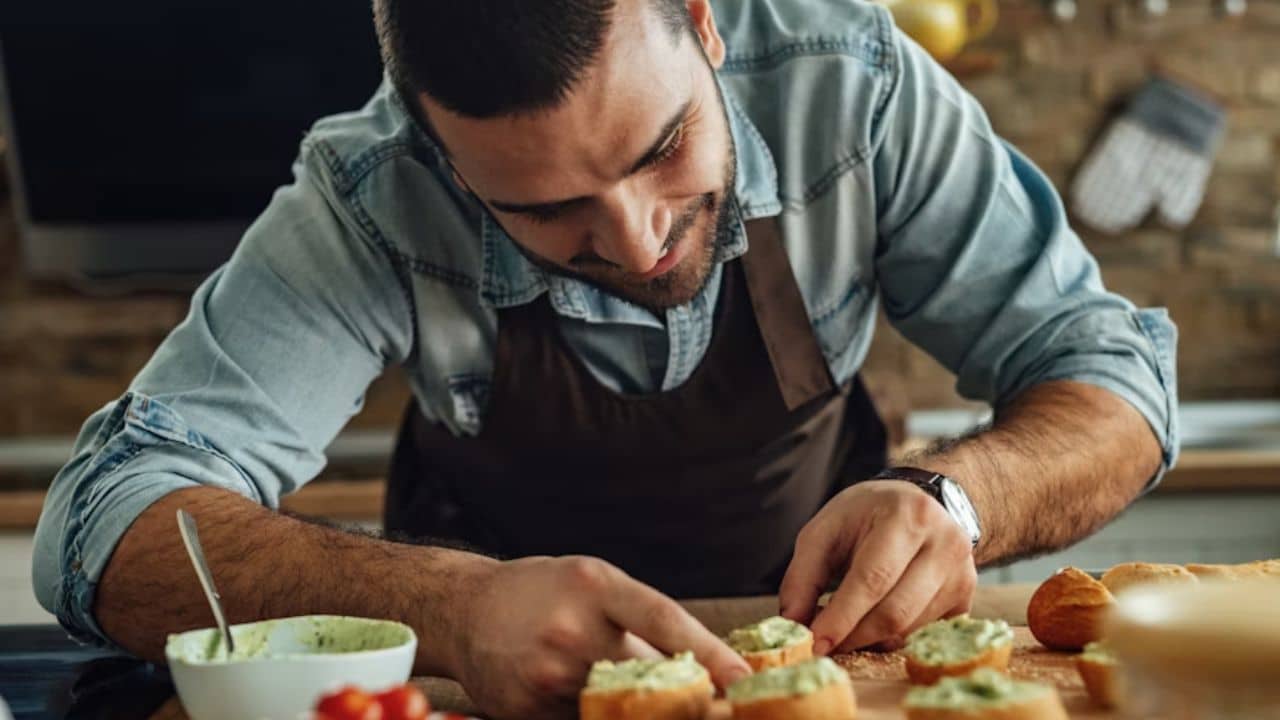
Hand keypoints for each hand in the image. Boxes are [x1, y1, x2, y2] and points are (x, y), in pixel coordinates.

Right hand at [448, 555, 750, 719]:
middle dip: (682, 695)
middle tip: (710, 704)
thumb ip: (641, 618)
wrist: (462, 608)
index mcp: (597, 586)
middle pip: (649, 677)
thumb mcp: (593, 582)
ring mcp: (547, 674)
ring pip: (617, 706)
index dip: (711, 655)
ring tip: (628, 688)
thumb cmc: (541, 591)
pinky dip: (594, 713)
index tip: (745, 680)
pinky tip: (581, 693)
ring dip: (632, 704)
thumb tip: (705, 664)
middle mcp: (572, 629)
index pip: (667, 622)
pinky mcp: (527, 710)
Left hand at [779, 480, 977, 653]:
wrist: (922, 501)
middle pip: (895, 611)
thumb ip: (804, 576)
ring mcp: (962, 573)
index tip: (816, 642)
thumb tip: (793, 624)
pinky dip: (892, 636)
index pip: (873, 578)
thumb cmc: (867, 515)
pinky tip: (875, 621)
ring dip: (870, 639)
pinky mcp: (966, 597)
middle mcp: (945, 544)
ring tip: (845, 628)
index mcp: (907, 517)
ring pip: (909, 628)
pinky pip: (924, 632)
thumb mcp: (826, 530)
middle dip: (853, 636)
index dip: (842, 617)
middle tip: (825, 644)